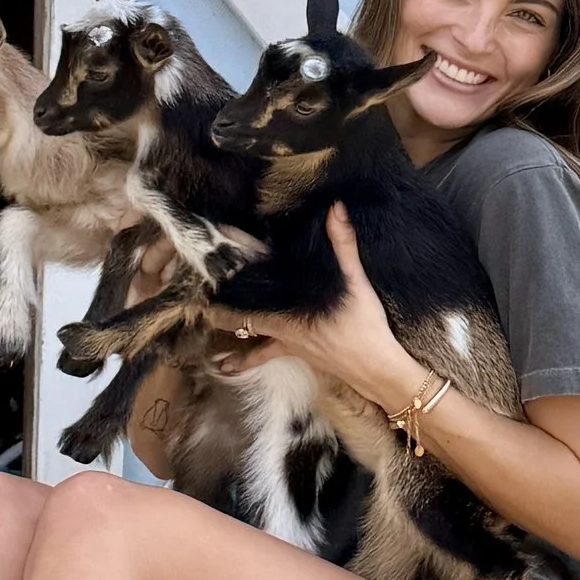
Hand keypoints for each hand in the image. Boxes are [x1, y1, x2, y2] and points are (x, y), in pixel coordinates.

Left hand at [217, 204, 420, 414]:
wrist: (377, 370)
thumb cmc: (365, 329)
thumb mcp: (356, 285)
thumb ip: (343, 247)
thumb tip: (335, 209)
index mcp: (287, 316)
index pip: (250, 294)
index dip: (229, 280)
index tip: (209, 268)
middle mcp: (282, 331)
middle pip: (244, 318)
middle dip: (222, 309)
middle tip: (202, 300)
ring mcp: (290, 345)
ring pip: (254, 338)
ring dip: (234, 332)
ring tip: (210, 335)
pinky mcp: (302, 354)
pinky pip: (270, 355)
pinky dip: (252, 358)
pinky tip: (235, 367)